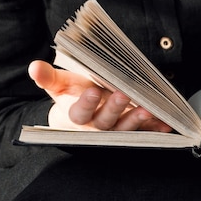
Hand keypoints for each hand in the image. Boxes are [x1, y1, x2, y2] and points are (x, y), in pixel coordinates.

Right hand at [28, 60, 171, 131]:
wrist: (84, 113)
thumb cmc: (72, 95)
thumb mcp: (58, 86)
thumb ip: (47, 78)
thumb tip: (33, 67)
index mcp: (76, 116)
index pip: (79, 112)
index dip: (86, 103)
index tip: (92, 91)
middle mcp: (96, 127)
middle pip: (105, 121)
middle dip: (114, 108)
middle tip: (123, 95)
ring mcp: (114, 132)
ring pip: (125, 129)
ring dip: (137, 121)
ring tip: (148, 111)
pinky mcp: (131, 132)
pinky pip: (144, 133)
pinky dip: (155, 129)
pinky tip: (166, 125)